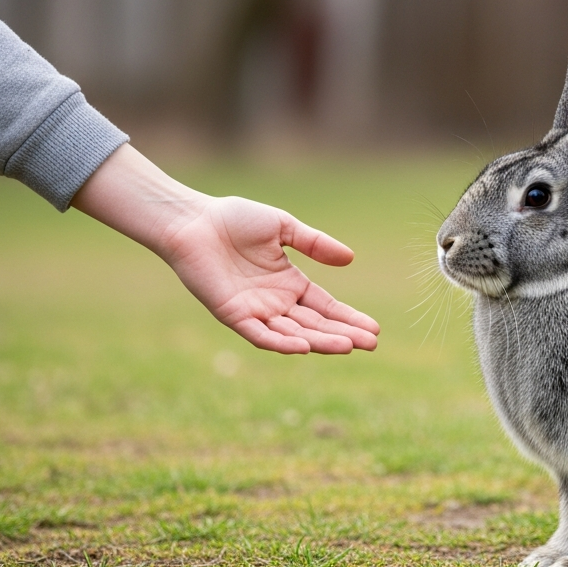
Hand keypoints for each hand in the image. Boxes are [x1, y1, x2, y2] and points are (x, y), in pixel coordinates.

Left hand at [71, 145, 378, 354]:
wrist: (193, 221)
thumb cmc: (233, 219)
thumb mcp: (283, 227)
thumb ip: (315, 244)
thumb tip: (350, 259)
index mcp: (289, 282)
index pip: (326, 306)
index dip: (349, 318)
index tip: (374, 329)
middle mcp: (276, 302)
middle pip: (316, 324)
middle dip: (344, 334)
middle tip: (371, 344)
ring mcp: (256, 311)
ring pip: (294, 334)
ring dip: (320, 341)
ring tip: (348, 346)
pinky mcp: (234, 315)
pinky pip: (261, 335)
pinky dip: (282, 343)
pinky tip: (305, 347)